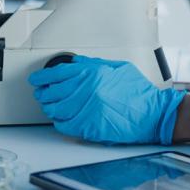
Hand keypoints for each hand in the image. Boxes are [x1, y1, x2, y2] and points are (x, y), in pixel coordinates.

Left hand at [28, 56, 185, 144]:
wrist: (153, 114)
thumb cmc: (139, 93)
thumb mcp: (119, 68)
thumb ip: (95, 64)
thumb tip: (75, 62)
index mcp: (93, 73)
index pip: (57, 73)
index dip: (43, 77)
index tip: (37, 80)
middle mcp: (87, 90)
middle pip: (53, 92)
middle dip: (43, 94)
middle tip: (41, 95)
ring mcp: (87, 109)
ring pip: (56, 109)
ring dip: (50, 109)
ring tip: (50, 108)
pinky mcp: (89, 127)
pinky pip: (65, 125)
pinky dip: (59, 123)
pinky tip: (61, 120)